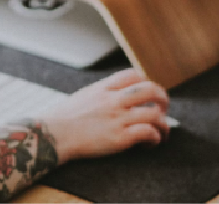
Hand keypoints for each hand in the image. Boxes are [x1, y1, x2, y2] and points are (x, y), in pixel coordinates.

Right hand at [46, 68, 170, 161]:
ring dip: (164, 124)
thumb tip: (115, 95)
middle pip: (150, 90)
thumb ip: (102, 93)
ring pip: (154, 113)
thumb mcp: (85, 95)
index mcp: (104, 88)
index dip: (147, 82)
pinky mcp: (119, 137)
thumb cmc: (66, 118)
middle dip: (163, 99)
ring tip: (162, 133)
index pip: (134, 75)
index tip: (149, 93)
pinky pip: (148, 132)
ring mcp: (117, 118)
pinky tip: (150, 143)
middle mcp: (113, 100)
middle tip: (164, 108)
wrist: (55, 134)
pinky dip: (155, 138)